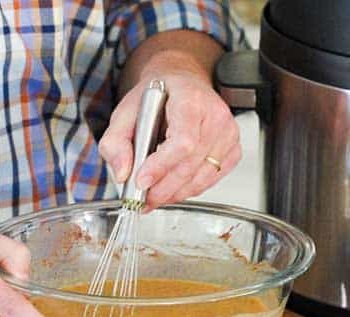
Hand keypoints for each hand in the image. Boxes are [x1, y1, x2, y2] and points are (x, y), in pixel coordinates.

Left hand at [98, 52, 240, 210]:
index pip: (183, 140)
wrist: (182, 85)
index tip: (142, 181)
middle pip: (191, 164)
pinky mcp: (233, 149)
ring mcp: (228, 133)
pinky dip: (190, 189)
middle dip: (163, 188)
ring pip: (202, 177)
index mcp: (190, 99)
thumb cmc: (158, 97)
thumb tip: (122, 173)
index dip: (162, 166)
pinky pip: (211, 179)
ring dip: (175, 193)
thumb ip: (116, 142)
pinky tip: (174, 187)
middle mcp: (215, 115)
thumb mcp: (126, 111)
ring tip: (155, 196)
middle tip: (143, 198)